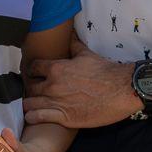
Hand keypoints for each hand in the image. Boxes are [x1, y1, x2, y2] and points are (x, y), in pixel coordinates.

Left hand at [23, 35, 139, 127]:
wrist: (122, 90)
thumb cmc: (106, 72)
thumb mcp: (86, 54)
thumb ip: (73, 45)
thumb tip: (69, 33)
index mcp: (57, 68)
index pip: (33, 68)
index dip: (32, 71)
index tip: (34, 74)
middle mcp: (53, 85)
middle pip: (30, 87)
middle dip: (31, 88)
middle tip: (34, 90)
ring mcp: (57, 102)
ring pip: (30, 103)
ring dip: (29, 103)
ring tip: (31, 104)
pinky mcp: (65, 118)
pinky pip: (39, 117)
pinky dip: (33, 116)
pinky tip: (32, 116)